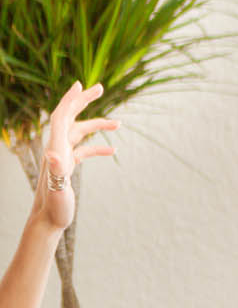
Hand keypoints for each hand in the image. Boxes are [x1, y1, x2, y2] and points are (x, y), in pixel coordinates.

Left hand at [31, 82, 117, 231]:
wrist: (47, 221)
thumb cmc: (54, 208)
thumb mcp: (57, 190)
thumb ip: (58, 171)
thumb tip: (55, 153)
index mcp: (55, 149)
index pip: (62, 117)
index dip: (71, 100)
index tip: (82, 85)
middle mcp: (56, 148)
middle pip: (70, 117)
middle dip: (83, 102)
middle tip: (99, 87)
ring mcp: (62, 156)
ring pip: (80, 133)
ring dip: (98, 126)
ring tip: (120, 124)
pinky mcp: (68, 166)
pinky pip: (84, 150)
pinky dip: (98, 147)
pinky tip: (113, 150)